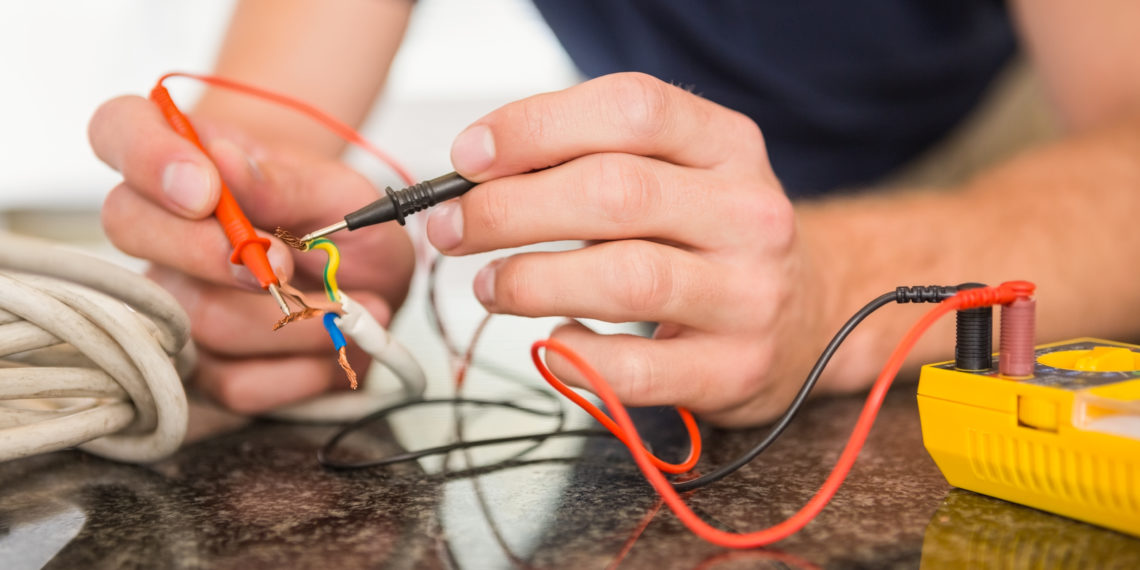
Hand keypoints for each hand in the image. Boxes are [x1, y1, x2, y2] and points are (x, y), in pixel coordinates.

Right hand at [90, 95, 414, 412]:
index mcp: (190, 161)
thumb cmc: (342, 225)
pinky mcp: (204, 369)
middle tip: (287, 266)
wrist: (368, 287)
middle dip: (210, 253)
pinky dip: (300, 370)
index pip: (119, 127)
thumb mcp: (339, 193)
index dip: (148, 156)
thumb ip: (285, 181)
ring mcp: (176, 301)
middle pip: (128, 224)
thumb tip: (227, 162)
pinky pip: (233, 384)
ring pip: (196, 318)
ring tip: (348, 308)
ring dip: (290, 322)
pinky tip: (332, 344)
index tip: (206, 191)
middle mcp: (164, 229)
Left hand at [426, 73, 828, 425]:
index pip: (632, 109)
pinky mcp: (733, 368)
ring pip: (625, 279)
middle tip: (453, 228)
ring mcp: (748, 295)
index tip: (470, 156)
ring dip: (531, 280)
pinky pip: (636, 369)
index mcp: (729, 145)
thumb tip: (478, 173)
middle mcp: (748, 214)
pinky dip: (575, 356)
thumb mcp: (679, 174)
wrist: (810, 316)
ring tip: (490, 286)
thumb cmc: (716, 240)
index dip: (537, 126)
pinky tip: (553, 341)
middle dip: (509, 209)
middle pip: (615, 192)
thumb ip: (594, 160)